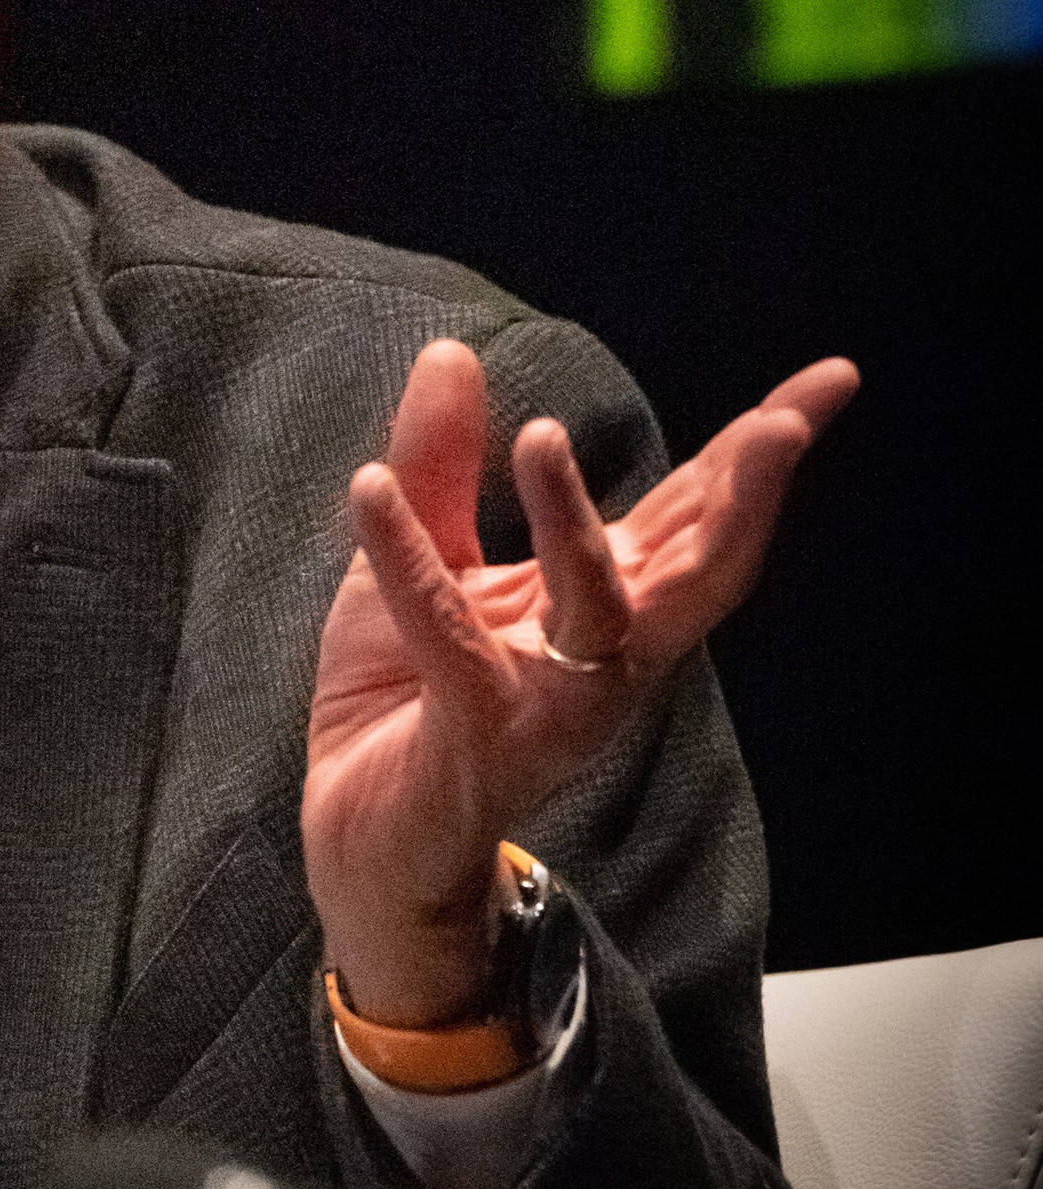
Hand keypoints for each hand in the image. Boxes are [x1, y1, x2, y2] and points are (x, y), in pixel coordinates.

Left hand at [303, 339, 856, 1023]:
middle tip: (781, 425)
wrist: (358, 837)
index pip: (698, 514)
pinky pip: (449, 642)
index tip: (830, 381)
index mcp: (608, 606)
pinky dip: (407, 561)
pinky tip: (369, 488)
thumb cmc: (406, 696)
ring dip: (572, 523)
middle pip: (698, 571)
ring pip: (593, 611)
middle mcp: (604, 657)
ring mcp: (552, 704)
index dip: (761, 450)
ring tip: (542, 436)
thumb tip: (453, 351)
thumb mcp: (423, 554)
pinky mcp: (478, 738)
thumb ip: (439, 461)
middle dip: (744, 499)